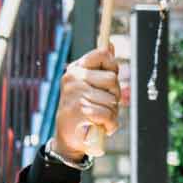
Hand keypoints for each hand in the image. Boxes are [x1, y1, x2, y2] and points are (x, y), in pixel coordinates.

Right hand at [52, 42, 129, 161]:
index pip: (103, 54)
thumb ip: (101, 66)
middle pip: (113, 79)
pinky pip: (108, 114)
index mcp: (76, 69)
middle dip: (115, 95)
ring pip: (112, 99)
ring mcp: (75, 93)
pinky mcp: (79, 110)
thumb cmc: (83, 109)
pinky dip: (110, 124)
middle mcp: (73, 78)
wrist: (68, 137)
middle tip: (104, 104)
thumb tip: (110, 44)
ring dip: (113, 113)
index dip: (113, 67)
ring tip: (101, 117)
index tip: (108, 82)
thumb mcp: (90, 85)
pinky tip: (101, 126)